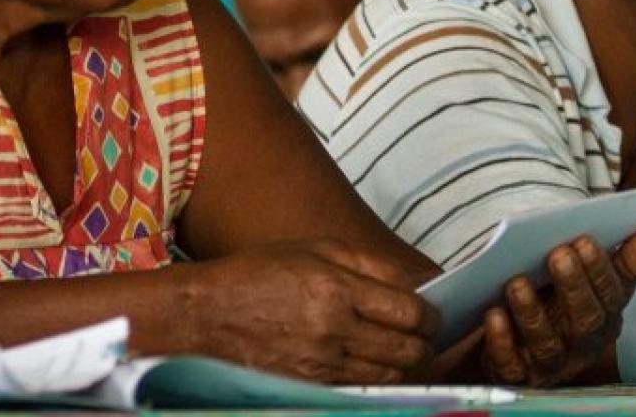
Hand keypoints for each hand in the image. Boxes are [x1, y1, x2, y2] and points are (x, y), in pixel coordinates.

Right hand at [187, 240, 438, 384]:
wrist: (204, 315)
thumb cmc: (257, 274)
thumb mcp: (313, 249)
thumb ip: (368, 262)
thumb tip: (413, 283)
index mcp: (335, 286)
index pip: (411, 312)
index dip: (431, 317)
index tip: (429, 316)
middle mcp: (332, 327)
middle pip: (408, 349)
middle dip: (424, 344)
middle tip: (421, 336)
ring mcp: (320, 362)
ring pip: (390, 375)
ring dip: (403, 364)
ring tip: (398, 351)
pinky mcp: (310, 385)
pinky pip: (361, 387)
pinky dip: (374, 377)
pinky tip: (368, 363)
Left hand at [479, 226, 635, 387]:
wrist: (517, 349)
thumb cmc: (559, 307)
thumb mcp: (590, 284)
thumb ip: (623, 260)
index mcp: (604, 319)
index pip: (610, 297)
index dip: (599, 271)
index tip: (584, 241)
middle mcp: (582, 344)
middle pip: (584, 321)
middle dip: (573, 286)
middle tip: (557, 254)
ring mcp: (550, 363)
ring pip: (547, 344)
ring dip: (532, 312)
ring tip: (517, 282)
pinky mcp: (518, 374)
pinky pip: (511, 364)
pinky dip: (503, 341)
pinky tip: (494, 315)